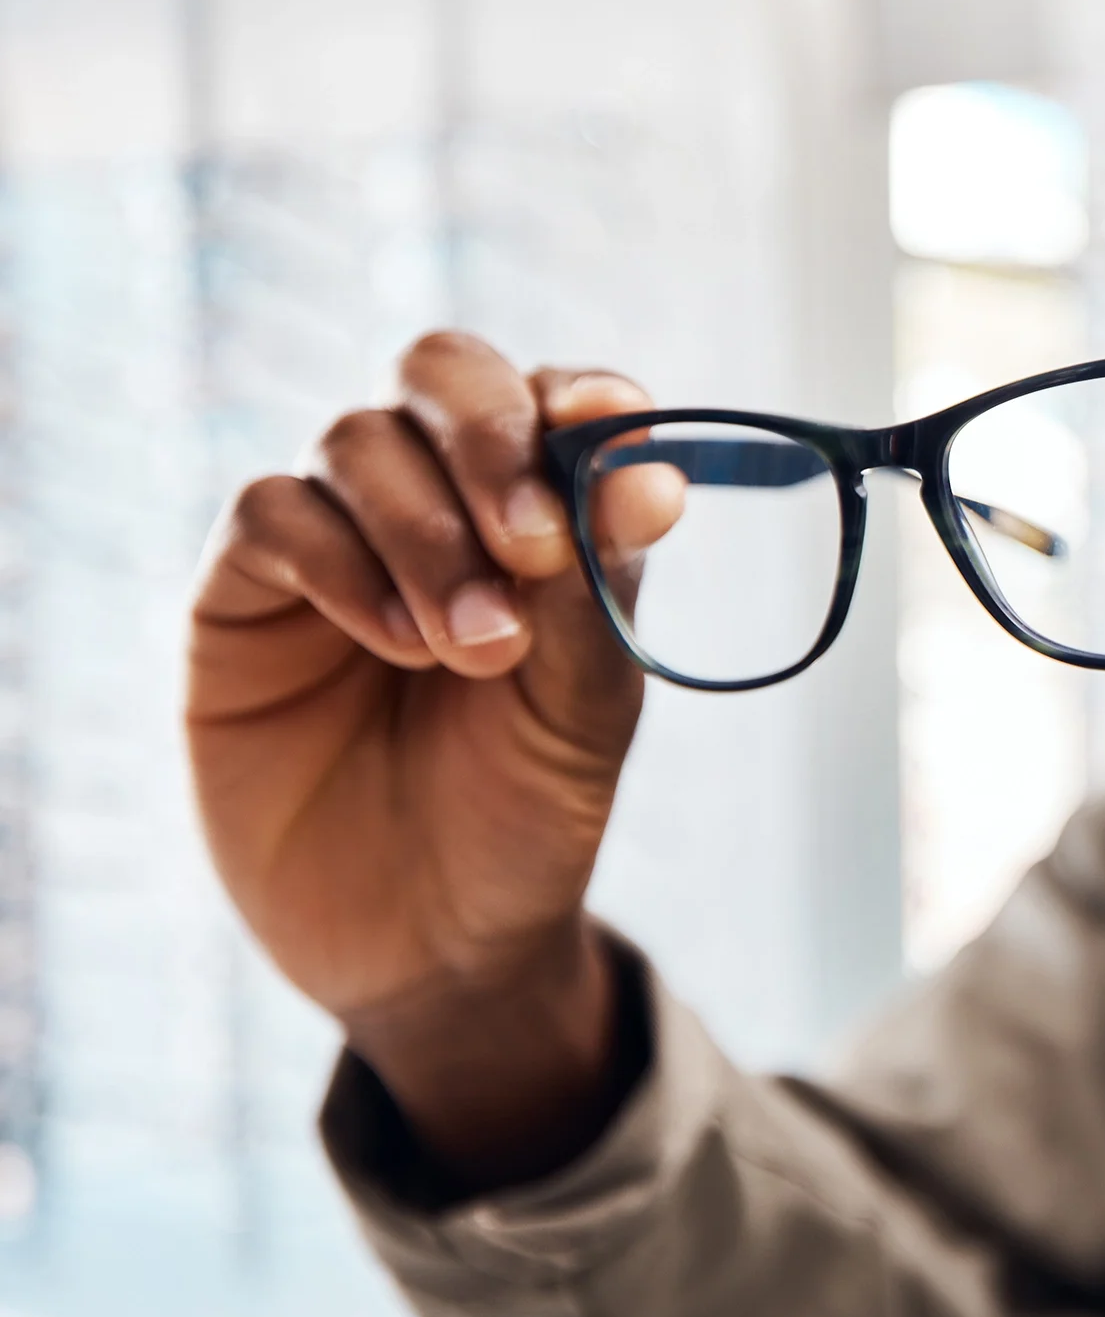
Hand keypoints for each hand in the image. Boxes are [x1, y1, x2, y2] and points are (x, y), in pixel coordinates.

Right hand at [186, 332, 682, 1183]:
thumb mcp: (587, 706)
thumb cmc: (525, 811)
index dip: (578, 395)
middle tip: (531, 543)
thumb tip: (649, 473)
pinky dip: (345, 565)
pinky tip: (399, 647)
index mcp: (538, 509)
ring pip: (356, 439)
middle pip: (441, 373)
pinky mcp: (243, 597)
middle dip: (490, 436)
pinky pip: (273, 514)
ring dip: (426, 532)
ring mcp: (335, 539)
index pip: (551, 396)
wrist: (437, 943)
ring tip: (478, 649)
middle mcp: (435, 501)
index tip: (610, 424)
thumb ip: (601, 588)